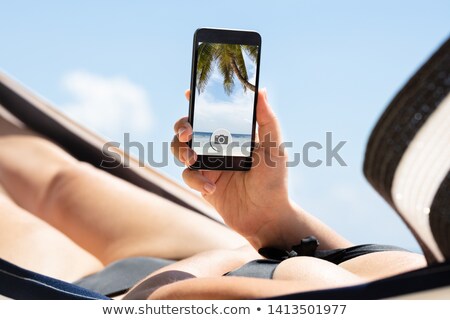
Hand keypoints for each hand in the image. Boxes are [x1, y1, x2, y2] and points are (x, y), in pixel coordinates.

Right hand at [172, 89, 293, 248]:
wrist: (266, 218)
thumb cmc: (274, 181)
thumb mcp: (274, 149)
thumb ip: (267, 120)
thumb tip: (261, 90)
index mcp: (233, 135)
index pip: (212, 114)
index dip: (197, 103)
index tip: (190, 93)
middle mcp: (217, 147)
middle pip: (189, 130)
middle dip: (182, 127)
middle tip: (188, 133)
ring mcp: (208, 166)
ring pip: (181, 151)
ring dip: (182, 152)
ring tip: (193, 160)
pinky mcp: (202, 184)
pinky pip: (188, 176)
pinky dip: (196, 181)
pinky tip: (212, 189)